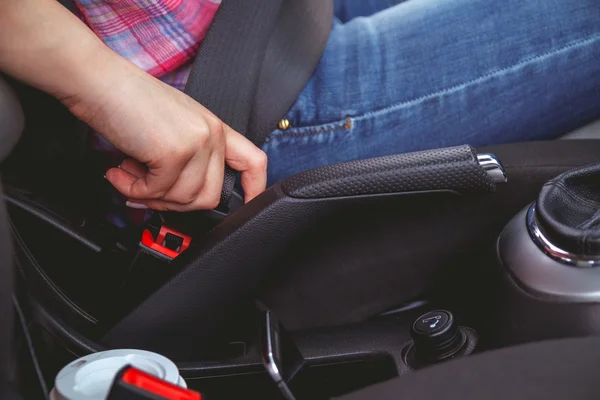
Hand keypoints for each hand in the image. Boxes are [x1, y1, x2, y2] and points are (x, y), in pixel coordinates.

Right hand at [66, 58, 267, 211]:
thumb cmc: (128, 101)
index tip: (246, 205)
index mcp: (215, 128)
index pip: (253, 162)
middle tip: (147, 192)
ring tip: (128, 175)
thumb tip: (182, 198)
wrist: (99, 81)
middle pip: (210, 196)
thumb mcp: (173, 128)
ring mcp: (195, 143)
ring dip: (150, 196)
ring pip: (184, 199)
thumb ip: (188, 158)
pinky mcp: (173, 153)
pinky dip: (134, 189)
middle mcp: (211, 134)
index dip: (254, 190)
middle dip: (175, 204)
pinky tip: (119, 172)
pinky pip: (157, 192)